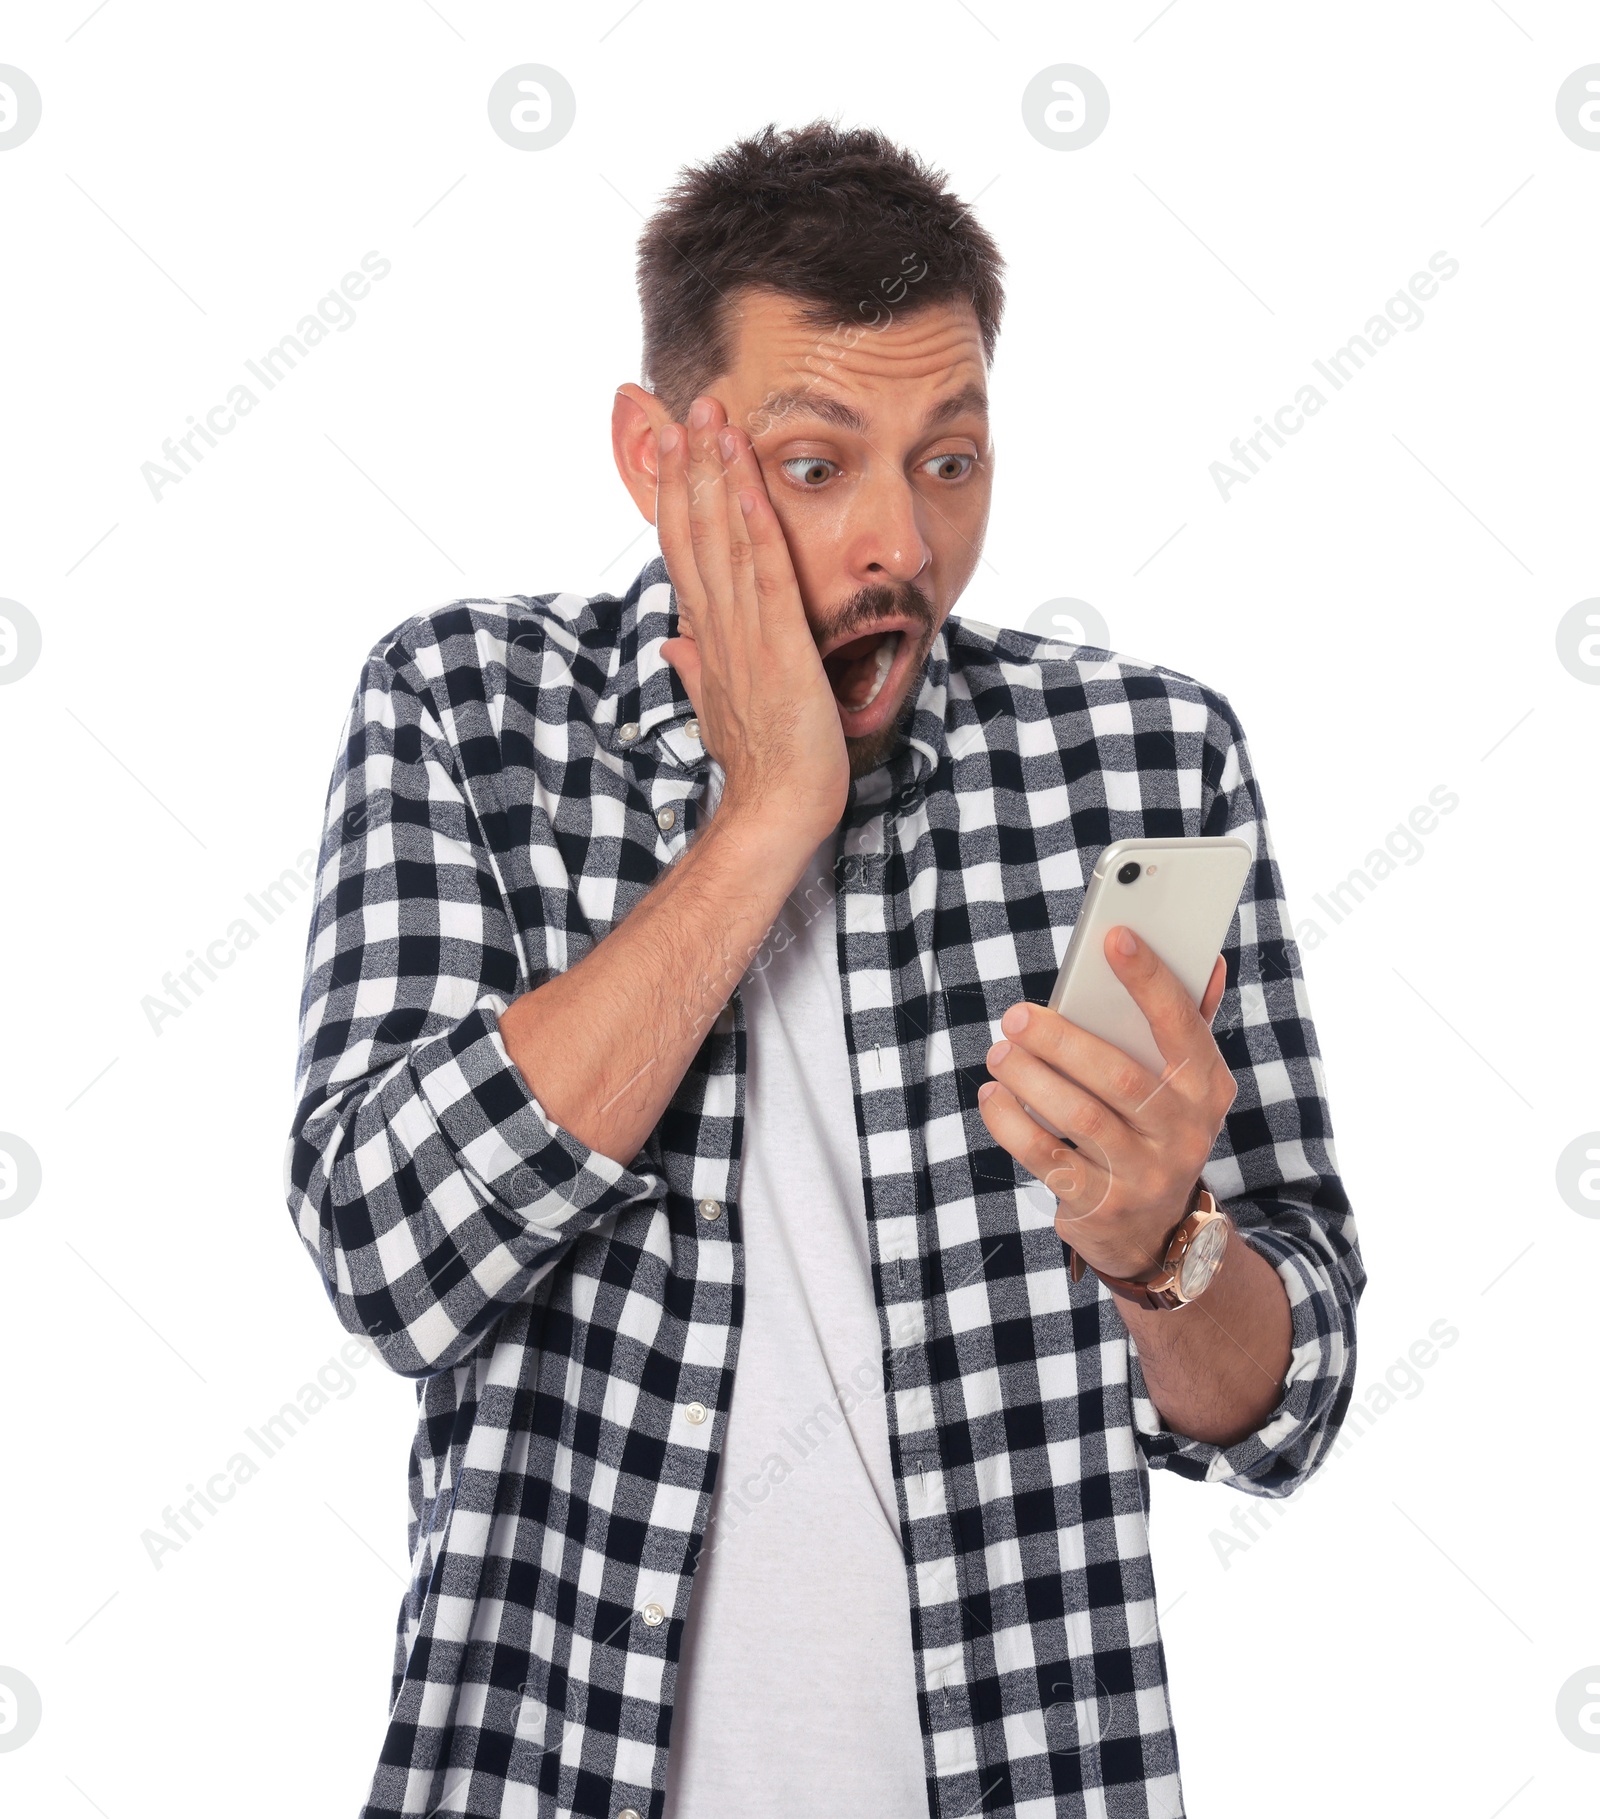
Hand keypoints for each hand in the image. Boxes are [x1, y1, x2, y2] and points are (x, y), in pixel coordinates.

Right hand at [655, 395, 848, 847]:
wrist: (777, 810)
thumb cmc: (759, 765)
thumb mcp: (719, 707)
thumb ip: (696, 669)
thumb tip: (674, 645)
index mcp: (708, 636)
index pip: (686, 551)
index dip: (679, 495)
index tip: (674, 445)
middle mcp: (718, 626)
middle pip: (697, 532)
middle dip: (692, 467)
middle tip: (689, 406)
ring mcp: (745, 634)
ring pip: (725, 541)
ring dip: (718, 478)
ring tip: (712, 420)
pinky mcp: (779, 647)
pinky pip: (766, 576)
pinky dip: (756, 527)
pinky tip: (748, 484)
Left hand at [977, 928, 1235, 1280]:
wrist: (1155, 1232)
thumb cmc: (1156, 1131)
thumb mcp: (1185, 1086)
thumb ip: (1188, 1023)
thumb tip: (1208, 959)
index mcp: (1207, 1087)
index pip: (1183, 1025)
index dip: (1150, 980)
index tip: (1115, 936)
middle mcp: (1183, 1132)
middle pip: (1119, 1076)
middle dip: (1061, 1040)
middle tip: (1016, 1016)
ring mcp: (1142, 1174)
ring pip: (1079, 1117)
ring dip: (1030, 1079)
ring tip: (1000, 1053)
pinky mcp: (1099, 1205)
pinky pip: (1045, 1157)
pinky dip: (1010, 1122)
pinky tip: (993, 1095)